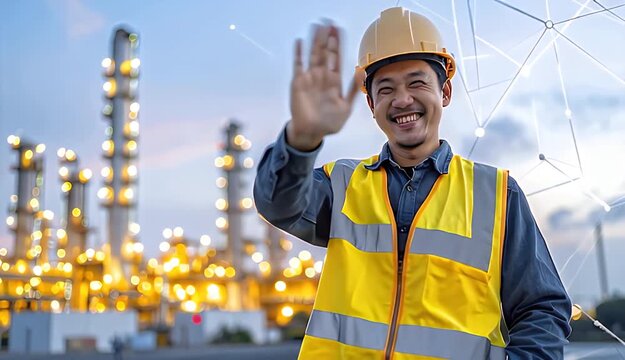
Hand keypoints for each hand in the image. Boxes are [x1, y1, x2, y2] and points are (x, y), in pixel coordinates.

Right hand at [287, 24, 364, 150]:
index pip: (337, 58)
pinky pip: (298, 65)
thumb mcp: (346, 107)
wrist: (311, 132)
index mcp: (334, 82)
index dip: (338, 44)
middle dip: (327, 39)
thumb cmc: (328, 123)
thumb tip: (361, 72)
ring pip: (313, 55)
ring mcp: (310, 79)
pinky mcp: (298, 83)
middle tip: (329, 24)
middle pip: (325, 53)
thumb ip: (353, 89)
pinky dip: (299, 54)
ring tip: (317, 27)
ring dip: (315, 41)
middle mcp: (322, 77)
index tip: (339, 31)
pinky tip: (300, 42)